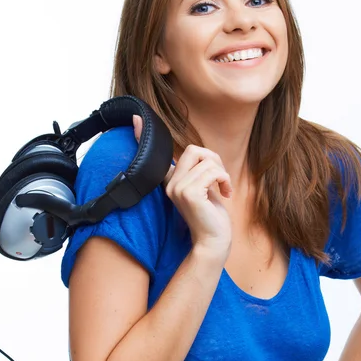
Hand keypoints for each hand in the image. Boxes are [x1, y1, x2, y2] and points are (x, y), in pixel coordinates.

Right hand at [133, 114, 232, 255]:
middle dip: (214, 160)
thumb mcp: (203, 188)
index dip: (144, 135)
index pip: (155, 156)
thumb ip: (198, 172)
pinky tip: (225, 193)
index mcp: (170, 181)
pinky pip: (212, 171)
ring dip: (222, 173)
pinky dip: (224, 179)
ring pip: (207, 160)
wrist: (213, 241)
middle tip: (219, 179)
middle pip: (194, 150)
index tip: (135, 118)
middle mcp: (169, 184)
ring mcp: (178, 189)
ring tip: (223, 188)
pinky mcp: (189, 194)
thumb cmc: (211, 216)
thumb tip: (199, 154)